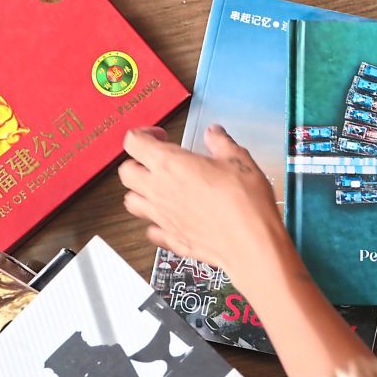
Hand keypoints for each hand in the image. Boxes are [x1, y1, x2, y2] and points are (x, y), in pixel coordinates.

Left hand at [119, 125, 283, 271]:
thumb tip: (214, 133)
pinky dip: (156, 223)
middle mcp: (157, 190)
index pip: (134, 142)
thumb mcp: (238, 160)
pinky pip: (151, 230)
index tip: (160, 136)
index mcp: (169, 164)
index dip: (143, 134)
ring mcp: (161, 217)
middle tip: (158, 162)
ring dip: (141, 192)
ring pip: (130, 201)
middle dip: (137, 162)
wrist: (250, 243)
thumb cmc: (244, 202)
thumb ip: (221, 143)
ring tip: (161, 189)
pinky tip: (173, 218)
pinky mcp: (170, 239)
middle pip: (125, 171)